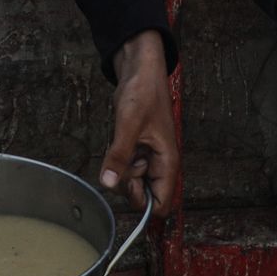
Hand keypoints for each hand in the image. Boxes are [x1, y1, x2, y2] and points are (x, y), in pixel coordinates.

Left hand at [100, 32, 177, 213]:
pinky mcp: (137, 148)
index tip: (126, 183)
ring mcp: (148, 157)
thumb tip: (108, 184)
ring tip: (122, 142)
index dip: (142, 202)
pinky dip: (118, 158)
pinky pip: (125, 166)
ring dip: (121, 169)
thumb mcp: (129, 125)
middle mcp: (160, 164)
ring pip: (132, 181)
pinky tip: (119, 140)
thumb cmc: (143, 93)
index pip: (161, 205)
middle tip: (121, 157)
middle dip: (127, 182)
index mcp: (168, 162)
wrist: (140, 70)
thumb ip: (119, 156)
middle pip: (142, 195)